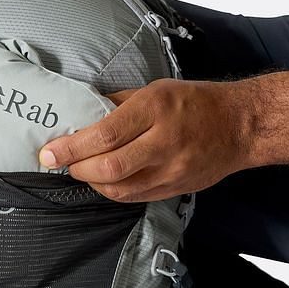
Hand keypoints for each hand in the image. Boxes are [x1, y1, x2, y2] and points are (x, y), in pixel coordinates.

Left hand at [39, 79, 254, 201]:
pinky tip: (103, 180)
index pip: (104, 136)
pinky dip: (111, 191)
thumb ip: (116, 105)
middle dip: (77, 168)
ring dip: (92, 182)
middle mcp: (164, 142)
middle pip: (110, 167)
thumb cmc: (194, 102)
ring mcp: (172, 170)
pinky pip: (134, 197)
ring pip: (120, 189)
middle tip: (61, 162)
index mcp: (155, 109)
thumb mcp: (153, 90)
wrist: (240, 125)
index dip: (71, 149)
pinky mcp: (176, 188)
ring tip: (82, 169)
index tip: (48, 152)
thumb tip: (79, 117)